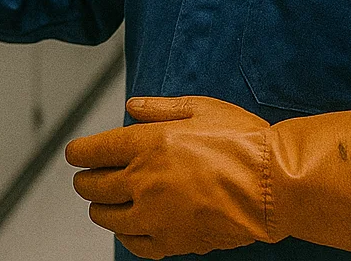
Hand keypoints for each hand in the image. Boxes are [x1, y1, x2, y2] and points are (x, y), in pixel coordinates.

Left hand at [67, 96, 271, 257]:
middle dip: (85, 180)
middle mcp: (143, 181)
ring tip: (104, 204)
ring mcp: (155, 216)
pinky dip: (126, 236)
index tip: (75, 155)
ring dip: (100, 208)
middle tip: (87, 178)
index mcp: (147, 144)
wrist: (275, 186)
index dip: (78, 153)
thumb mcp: (200, 109)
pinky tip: (129, 229)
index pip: (92, 151)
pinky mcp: (172, 242)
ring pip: (107, 217)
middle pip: (93, 185)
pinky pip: (134, 244)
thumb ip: (159, 109)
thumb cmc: (243, 143)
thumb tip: (131, 107)